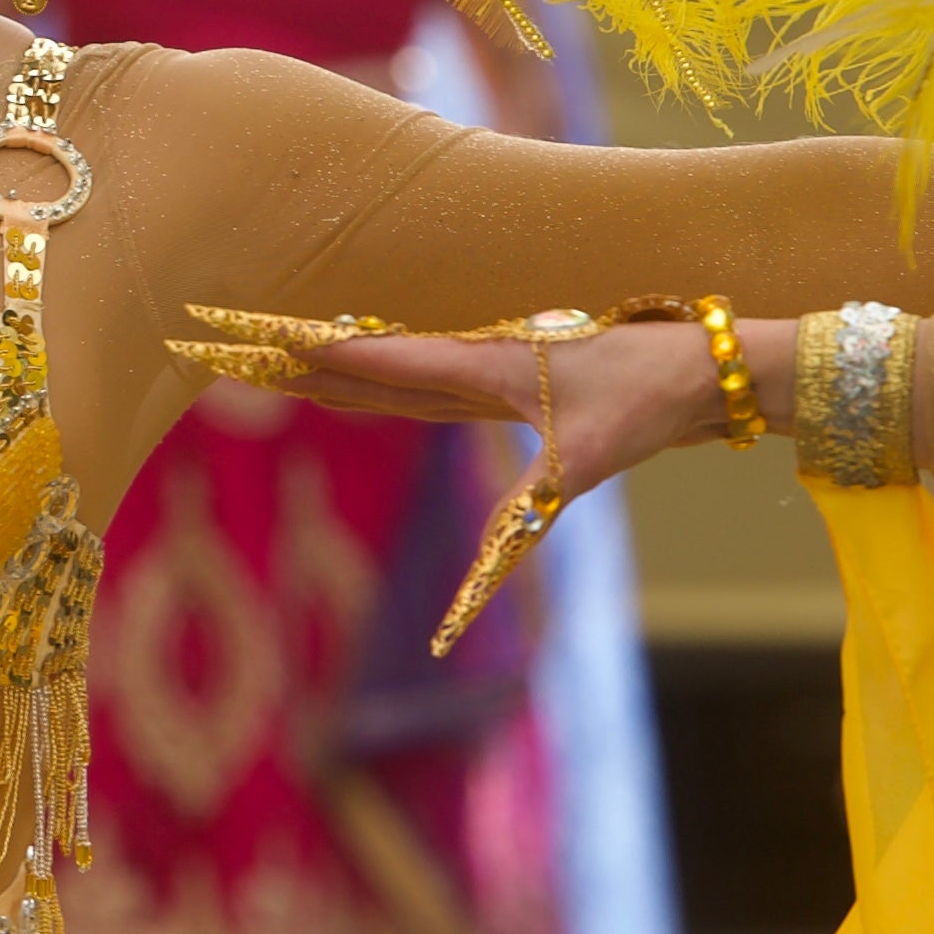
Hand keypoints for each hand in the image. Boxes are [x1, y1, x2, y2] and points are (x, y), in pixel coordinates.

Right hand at [222, 318, 731, 493]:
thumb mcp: (578, 465)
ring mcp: (495, 365)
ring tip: (279, 353)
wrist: (705, 368)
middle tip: (228, 339)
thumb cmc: (644, 404)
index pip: (375, 359)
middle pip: (369, 358)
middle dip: (300, 353)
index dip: (309, 353)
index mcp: (478, 364)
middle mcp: (475, 358)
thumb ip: (517, 521)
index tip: (249, 337)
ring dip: (338, 358)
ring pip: (396, 362)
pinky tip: (368, 366)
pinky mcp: (519, 378)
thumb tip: (470, 595)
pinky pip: (431, 371)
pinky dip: (386, 369)